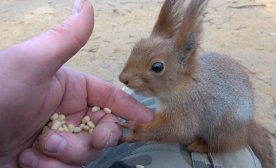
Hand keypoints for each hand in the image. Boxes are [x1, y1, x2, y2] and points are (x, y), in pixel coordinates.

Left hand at [0, 0, 152, 166]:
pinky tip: (26, 160)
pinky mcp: (46, 161)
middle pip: (103, 129)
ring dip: (64, 155)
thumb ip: (65, 38)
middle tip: (83, 139)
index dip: (128, 108)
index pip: (108, 97)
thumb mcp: (30, 64)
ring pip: (85, 153)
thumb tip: (86, 4)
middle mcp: (66, 114)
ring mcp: (57, 139)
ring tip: (36, 149)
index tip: (145, 118)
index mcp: (69, 90)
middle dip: (95, 138)